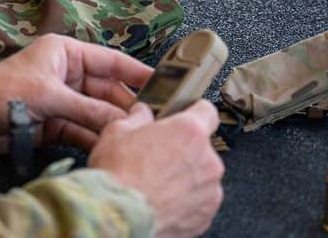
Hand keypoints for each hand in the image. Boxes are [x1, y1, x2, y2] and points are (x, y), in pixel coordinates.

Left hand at [0, 34, 153, 154]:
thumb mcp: (49, 96)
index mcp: (65, 53)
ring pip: (97, 112)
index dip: (135, 72)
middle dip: (126, 105)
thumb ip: (88, 108)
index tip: (160, 83)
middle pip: (107, 90)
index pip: (110, 61)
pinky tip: (110, 145)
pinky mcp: (54, 124)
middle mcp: (66, 74)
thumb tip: (122, 119)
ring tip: (135, 136)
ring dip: (112, 124)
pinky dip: (94, 138)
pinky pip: (82, 130)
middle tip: (151, 119)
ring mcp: (62, 100)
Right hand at [89, 101, 223, 237]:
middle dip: (183, 150)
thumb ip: (137, 118)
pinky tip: (161, 200)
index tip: (186, 117)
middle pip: (202, 147)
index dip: (194, 112)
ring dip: (185, 177)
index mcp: (189, 132)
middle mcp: (207, 160)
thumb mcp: (118, 131)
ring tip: (157, 183)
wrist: (118, 217)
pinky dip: (185, 202)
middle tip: (157, 156)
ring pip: (201, 177)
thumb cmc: (118, 175)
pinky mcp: (204, 216)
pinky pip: (199, 203)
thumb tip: (142, 113)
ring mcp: (209, 191)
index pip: (207, 111)